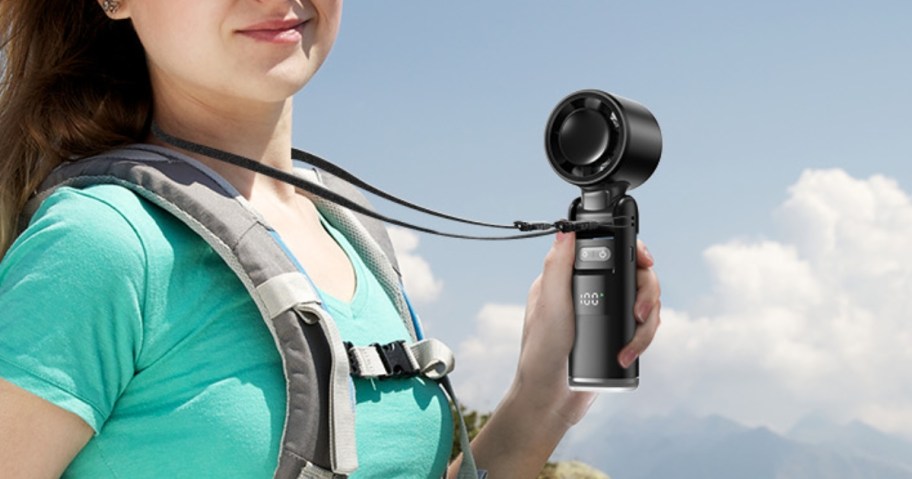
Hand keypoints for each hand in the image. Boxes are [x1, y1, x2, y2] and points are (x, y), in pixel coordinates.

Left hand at [511, 232, 661, 425]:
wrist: (549, 400)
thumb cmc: (540, 355)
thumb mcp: (549, 309)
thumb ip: (557, 269)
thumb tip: (566, 232)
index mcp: (568, 279)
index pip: (608, 251)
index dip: (633, 252)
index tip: (647, 261)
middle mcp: (589, 292)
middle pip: (634, 276)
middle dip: (647, 293)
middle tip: (640, 313)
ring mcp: (605, 314)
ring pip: (643, 303)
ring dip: (646, 324)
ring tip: (631, 347)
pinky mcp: (615, 335)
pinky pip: (642, 327)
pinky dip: (642, 339)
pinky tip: (628, 354)